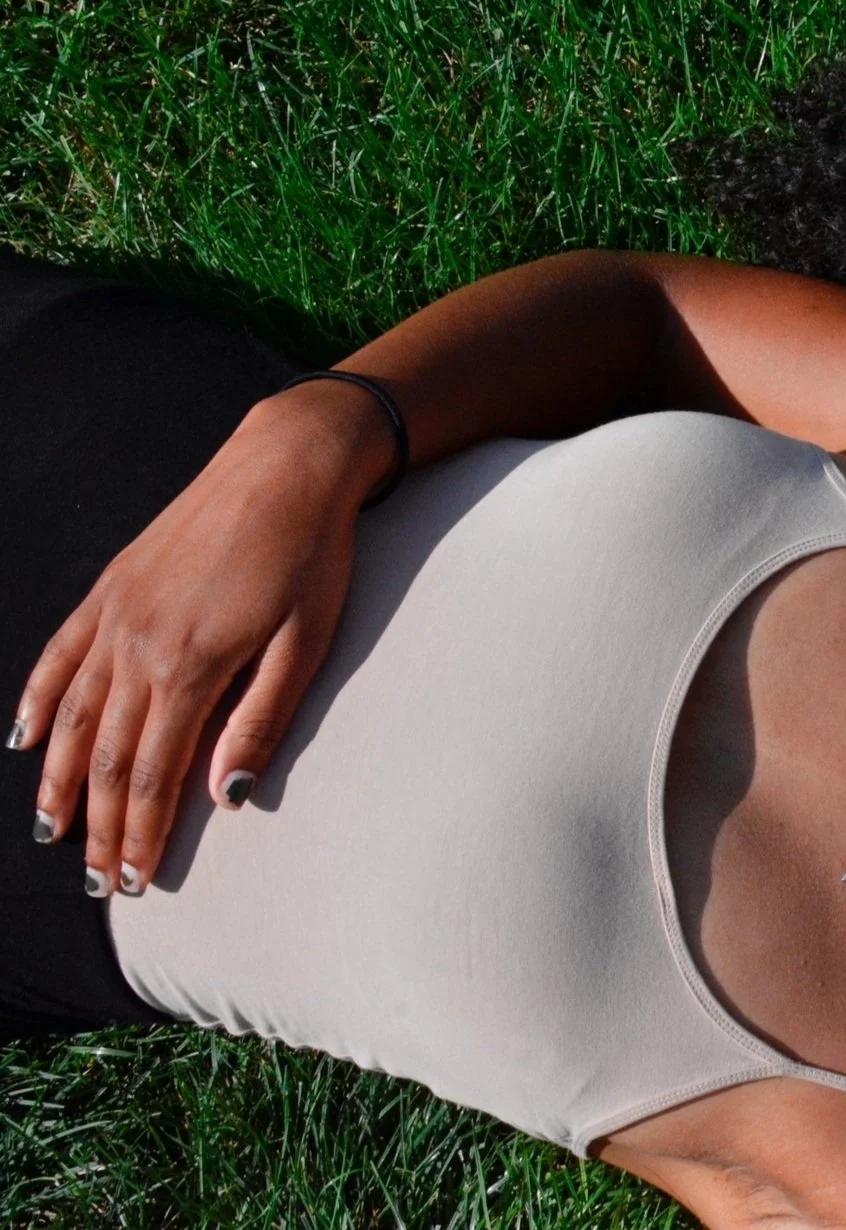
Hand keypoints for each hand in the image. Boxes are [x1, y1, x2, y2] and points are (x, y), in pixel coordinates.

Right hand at [11, 381, 386, 894]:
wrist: (286, 465)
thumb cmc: (313, 556)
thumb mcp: (306, 643)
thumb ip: (263, 719)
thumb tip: (228, 796)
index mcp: (190, 667)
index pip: (153, 776)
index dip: (140, 835)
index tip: (135, 882)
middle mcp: (137, 646)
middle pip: (104, 758)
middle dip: (99, 826)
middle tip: (98, 883)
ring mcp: (115, 615)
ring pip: (69, 716)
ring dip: (59, 780)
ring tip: (51, 832)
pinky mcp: (110, 588)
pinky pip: (59, 657)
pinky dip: (35, 702)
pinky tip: (21, 740)